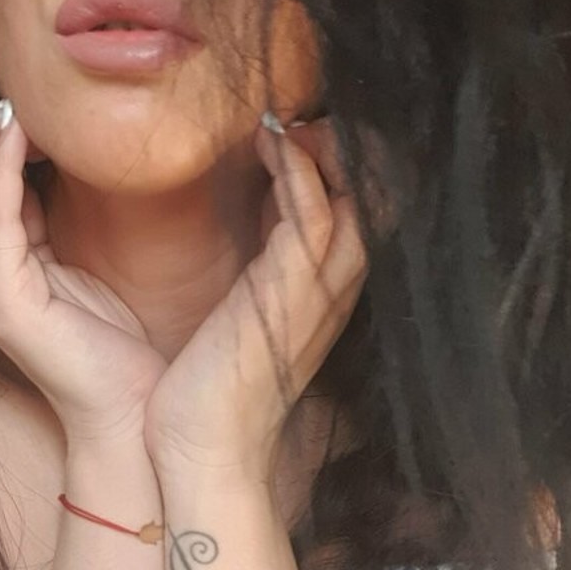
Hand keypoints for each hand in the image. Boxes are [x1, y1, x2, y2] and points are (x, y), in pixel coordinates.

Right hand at [0, 101, 166, 444]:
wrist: (129, 407)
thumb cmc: (107, 340)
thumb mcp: (66, 262)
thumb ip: (38, 219)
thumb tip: (29, 159)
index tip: (7, 113)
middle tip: (0, 108)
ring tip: (5, 114)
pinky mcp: (9, 303)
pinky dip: (3, 173)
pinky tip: (21, 139)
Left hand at [142, 116, 368, 482]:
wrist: (197, 456)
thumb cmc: (203, 392)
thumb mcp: (237, 319)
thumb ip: (253, 273)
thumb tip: (243, 225)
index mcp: (315, 293)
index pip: (350, 209)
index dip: (335, 162)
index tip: (293, 126)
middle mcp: (329, 291)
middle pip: (373, 197)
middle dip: (346, 147)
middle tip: (302, 113)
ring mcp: (316, 297)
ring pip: (357, 201)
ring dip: (328, 150)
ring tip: (287, 117)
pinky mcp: (289, 302)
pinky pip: (313, 221)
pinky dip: (300, 175)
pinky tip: (273, 143)